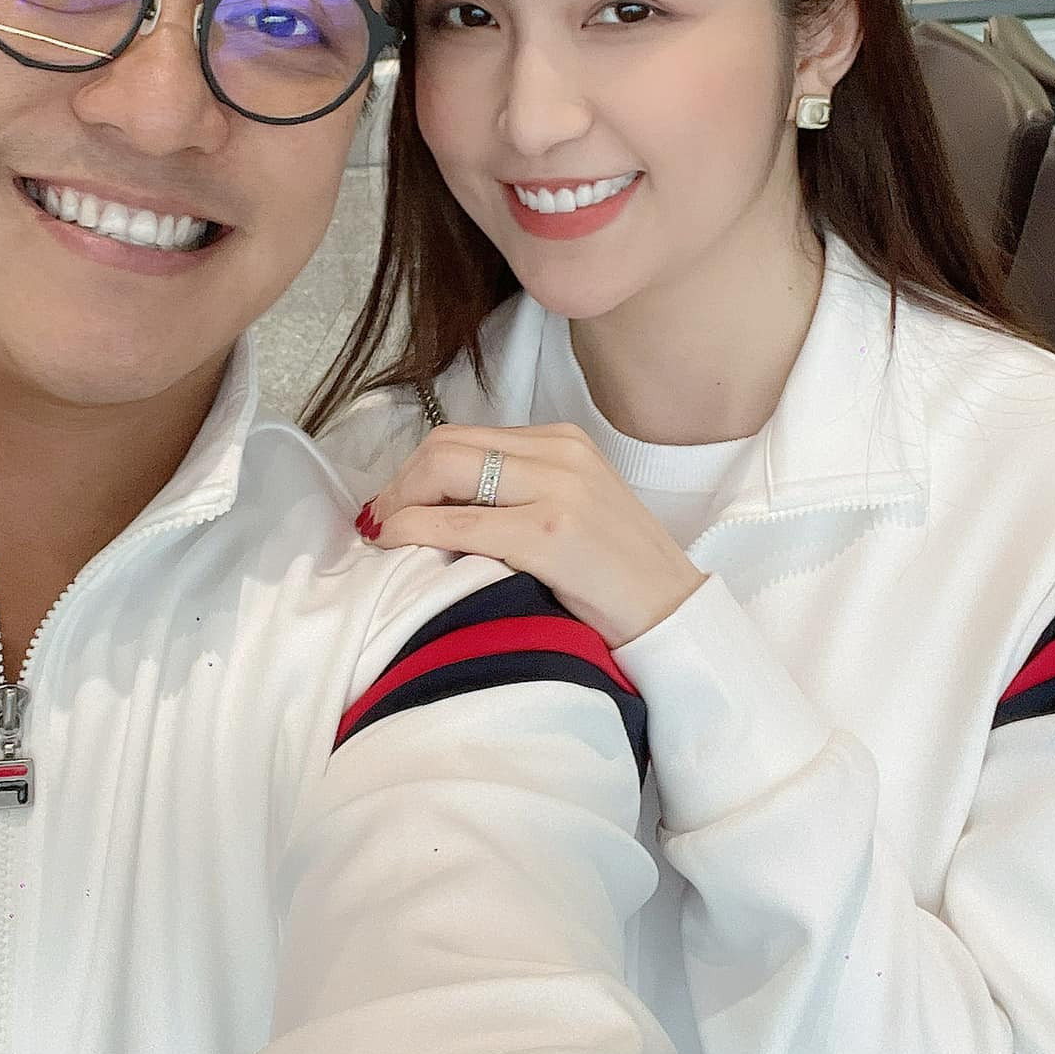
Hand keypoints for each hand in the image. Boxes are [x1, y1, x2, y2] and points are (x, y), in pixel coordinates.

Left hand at [356, 423, 706, 650]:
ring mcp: (557, 490)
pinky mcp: (551, 535)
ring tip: (384, 538)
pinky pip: (459, 523)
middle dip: (401, 483)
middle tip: (380, 523)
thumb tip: (438, 505)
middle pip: (446, 446)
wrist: (674, 616)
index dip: (415, 470)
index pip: (464, 437)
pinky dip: (414, 531)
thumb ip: (519, 492)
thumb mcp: (573, 509)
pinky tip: (398, 547)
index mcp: (562, 442)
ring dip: (400, 504)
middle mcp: (559, 453)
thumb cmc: (617, 577)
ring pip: (445, 470)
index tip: (393, 506)